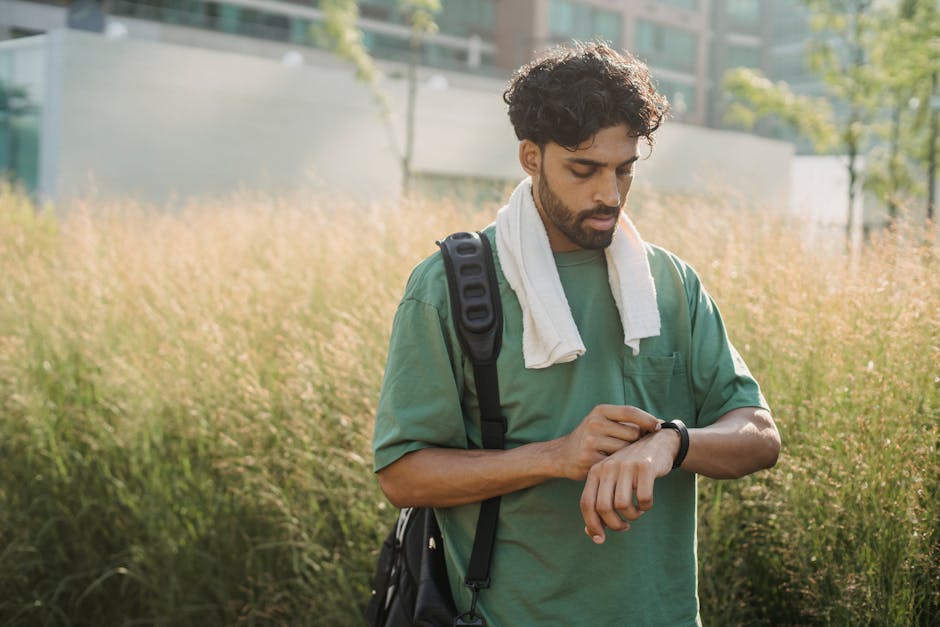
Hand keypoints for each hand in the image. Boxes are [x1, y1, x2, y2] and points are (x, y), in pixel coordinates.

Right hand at [552, 405, 661, 480]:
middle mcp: (594, 423)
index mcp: (600, 411)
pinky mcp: (590, 459)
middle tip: (634, 447)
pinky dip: (619, 465)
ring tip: (621, 456)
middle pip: (633, 433)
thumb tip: (659, 424)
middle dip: (637, 441)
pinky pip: (617, 463)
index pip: (630, 412)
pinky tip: (613, 465)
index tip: (658, 427)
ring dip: (628, 455)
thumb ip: (625, 422)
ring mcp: (591, 441)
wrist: (562, 455)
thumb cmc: (590, 437)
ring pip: (627, 450)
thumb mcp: (601, 421)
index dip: (648, 419)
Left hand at [579, 428, 679, 543]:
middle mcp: (608, 467)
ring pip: (623, 505)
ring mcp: (626, 466)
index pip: (586, 503)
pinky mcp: (645, 467)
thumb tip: (591, 533)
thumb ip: (600, 504)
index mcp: (595, 471)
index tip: (600, 540)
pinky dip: (646, 506)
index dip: (591, 524)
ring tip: (637, 512)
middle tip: (624, 526)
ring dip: (632, 516)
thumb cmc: (631, 469)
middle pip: (603, 508)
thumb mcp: (612, 482)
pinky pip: (643, 499)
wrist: (657, 443)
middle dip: (614, 525)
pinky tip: (646, 503)